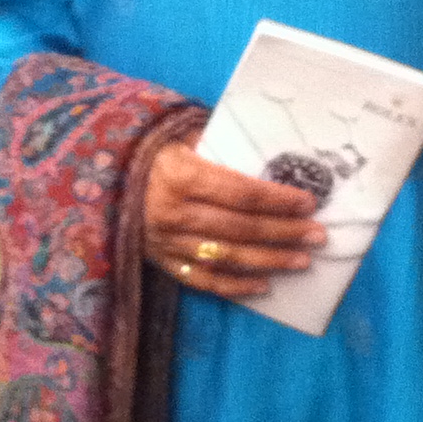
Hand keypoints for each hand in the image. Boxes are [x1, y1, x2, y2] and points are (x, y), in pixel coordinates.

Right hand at [141, 135, 325, 300]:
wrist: (105, 173)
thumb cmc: (156, 150)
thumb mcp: (184, 135)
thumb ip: (222, 144)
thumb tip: (271, 154)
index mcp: (182, 176)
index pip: (241, 193)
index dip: (277, 200)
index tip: (308, 202)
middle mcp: (174, 212)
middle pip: (240, 228)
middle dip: (283, 232)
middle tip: (317, 236)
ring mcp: (167, 241)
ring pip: (227, 257)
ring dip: (268, 261)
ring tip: (301, 260)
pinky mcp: (161, 260)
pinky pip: (202, 280)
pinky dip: (234, 286)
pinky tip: (263, 286)